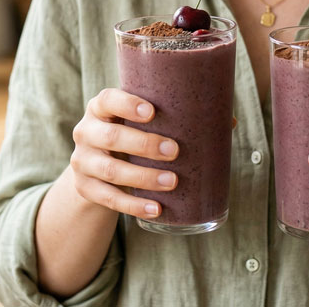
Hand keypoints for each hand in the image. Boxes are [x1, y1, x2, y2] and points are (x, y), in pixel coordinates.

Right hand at [70, 88, 179, 219]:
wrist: (96, 168)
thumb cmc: (130, 135)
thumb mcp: (139, 122)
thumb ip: (171, 116)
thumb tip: (226, 120)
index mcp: (100, 108)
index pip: (108, 100)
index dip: (127, 105)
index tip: (152, 112)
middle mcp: (86, 132)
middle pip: (111, 137)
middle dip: (144, 144)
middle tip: (174, 151)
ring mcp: (82, 161)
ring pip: (111, 170)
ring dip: (143, 177)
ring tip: (171, 181)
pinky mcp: (85, 188)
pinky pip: (109, 198)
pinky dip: (134, 205)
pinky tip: (156, 209)